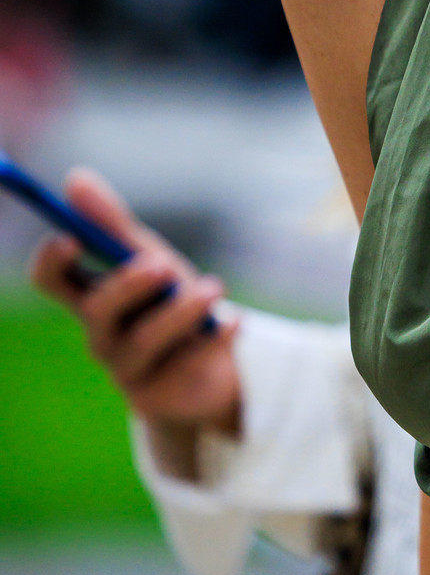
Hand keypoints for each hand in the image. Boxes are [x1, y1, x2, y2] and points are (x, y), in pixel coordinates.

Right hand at [29, 168, 242, 477]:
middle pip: (94, 310)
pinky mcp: (156, 397)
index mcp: (91, 297)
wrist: (212, 372)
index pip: (50, 280)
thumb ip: (114, 225)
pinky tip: (235, 321)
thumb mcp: (149, 259)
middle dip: (127, 284)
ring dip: (181, 311)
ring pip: (142, 341)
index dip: (52, 261)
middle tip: (161, 264)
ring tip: (214, 290)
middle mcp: (99, 334)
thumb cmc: (173, 306)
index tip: (71, 238)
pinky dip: (214, 338)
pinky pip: (184, 365)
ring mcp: (124, 370)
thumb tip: (75, 177)